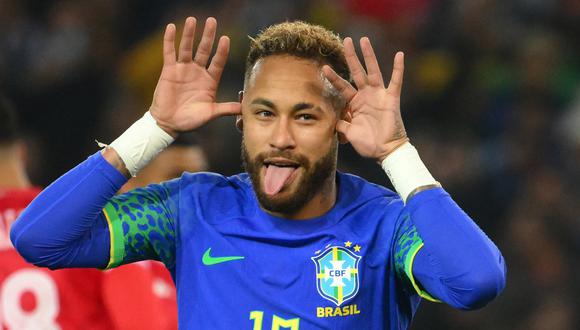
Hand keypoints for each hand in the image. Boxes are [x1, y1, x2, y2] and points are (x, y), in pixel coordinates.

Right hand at [149, 17, 240, 136]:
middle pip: (204, 50)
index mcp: (210, 81)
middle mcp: (198, 72)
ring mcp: (183, 70)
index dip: (221, 51)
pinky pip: (169, 53)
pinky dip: (170, 40)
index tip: (226, 38)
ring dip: (189, 34)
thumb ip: (226, 108)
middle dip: (208, 36)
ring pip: (187, 48)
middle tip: (212, 21)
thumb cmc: (190, 120)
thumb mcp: (211, 114)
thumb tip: (244, 108)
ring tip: (192, 19)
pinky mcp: (169, 71)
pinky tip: (172, 27)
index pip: (218, 62)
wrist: (169, 124)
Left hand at [323, 37, 407, 161]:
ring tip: (364, 40)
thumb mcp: (348, 133)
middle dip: (351, 57)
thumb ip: (340, 124)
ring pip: (373, 71)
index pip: (342, 86)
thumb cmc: (368, 144)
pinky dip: (398, 69)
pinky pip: (396, 81)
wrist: (385, 151)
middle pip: (357, 72)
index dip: (333, 77)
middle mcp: (366, 96)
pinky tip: (399, 55)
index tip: (324, 67)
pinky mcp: (391, 99)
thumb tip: (330, 119)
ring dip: (369, 56)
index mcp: (354, 103)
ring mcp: (379, 96)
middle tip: (345, 40)